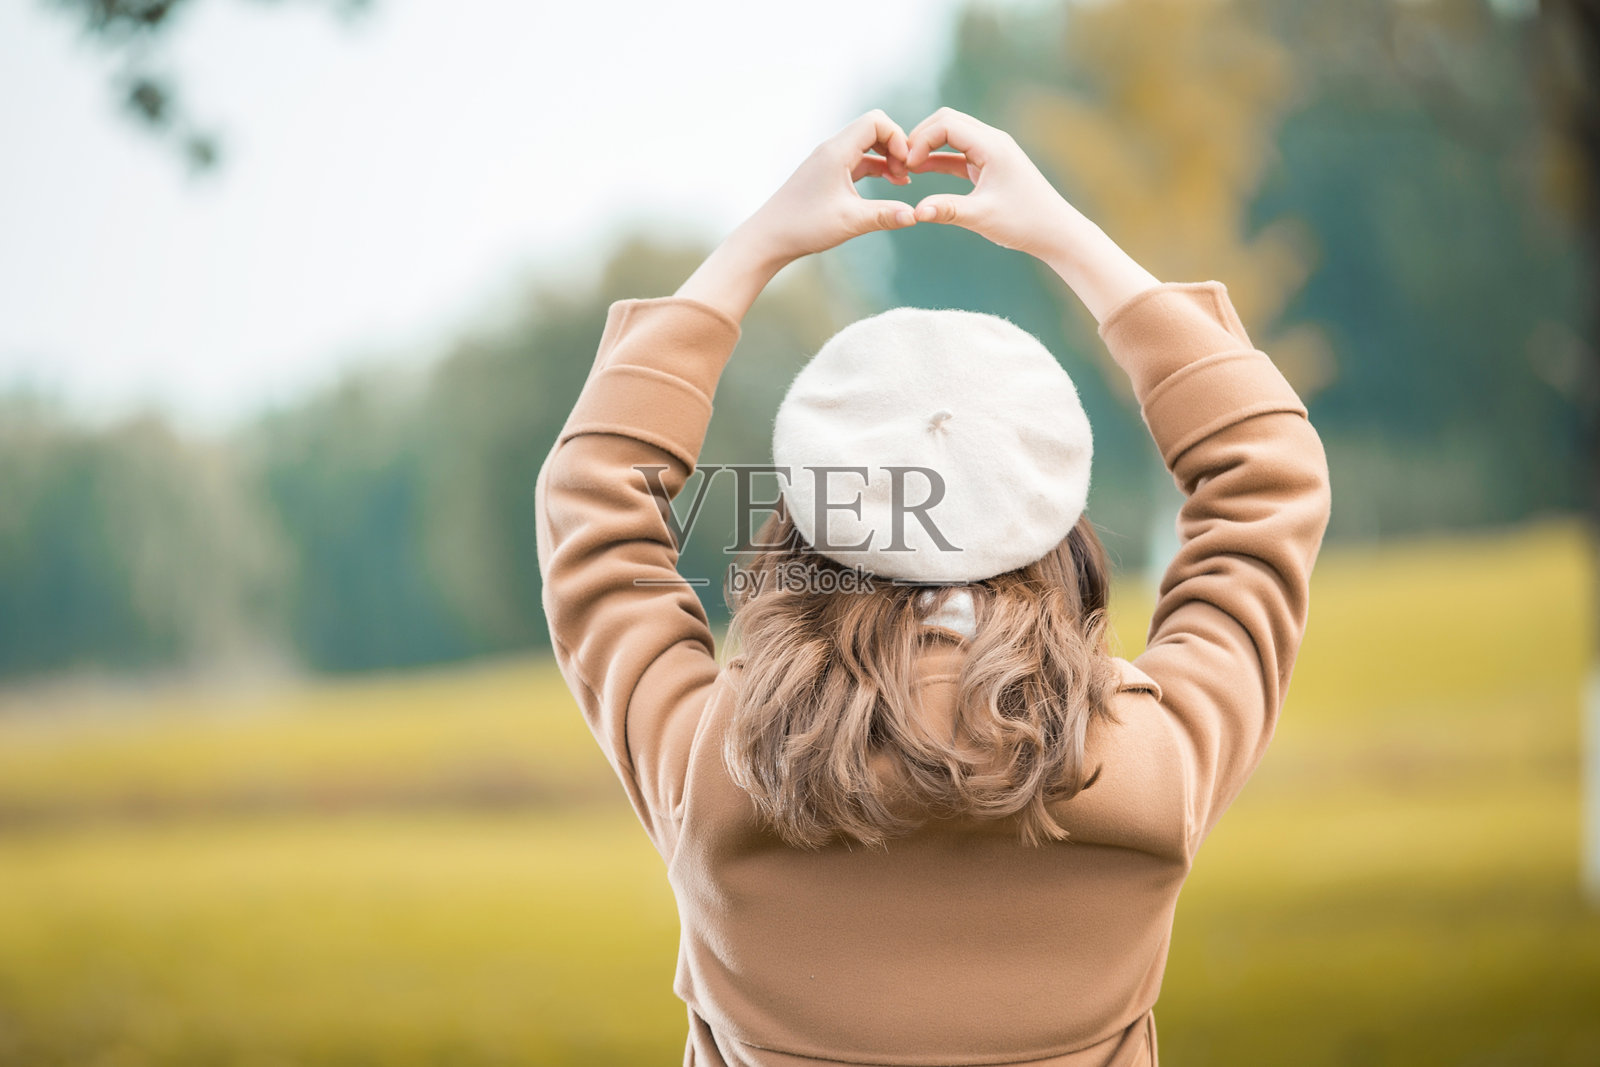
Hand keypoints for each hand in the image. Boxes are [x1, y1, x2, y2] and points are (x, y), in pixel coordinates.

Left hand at [740, 109, 918, 262]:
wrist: (769, 237)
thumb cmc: (804, 227)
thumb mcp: (850, 222)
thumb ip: (885, 215)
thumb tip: (918, 216)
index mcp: (836, 151)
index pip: (876, 122)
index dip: (898, 138)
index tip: (906, 165)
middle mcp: (832, 149)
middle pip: (873, 128)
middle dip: (896, 145)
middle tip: (906, 173)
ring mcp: (828, 160)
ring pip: (866, 145)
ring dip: (887, 157)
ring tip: (902, 181)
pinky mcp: (827, 173)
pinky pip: (858, 160)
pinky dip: (876, 167)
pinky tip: (890, 185)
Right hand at [904, 106, 1076, 260]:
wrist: (1055, 232)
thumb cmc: (1024, 222)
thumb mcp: (982, 217)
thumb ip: (948, 210)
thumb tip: (915, 213)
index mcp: (993, 146)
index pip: (946, 124)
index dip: (920, 140)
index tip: (906, 165)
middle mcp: (993, 141)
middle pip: (947, 120)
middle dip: (920, 137)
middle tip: (901, 161)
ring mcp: (991, 151)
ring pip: (951, 134)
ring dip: (928, 146)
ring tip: (906, 167)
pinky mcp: (989, 165)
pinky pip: (957, 153)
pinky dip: (938, 159)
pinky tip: (919, 171)